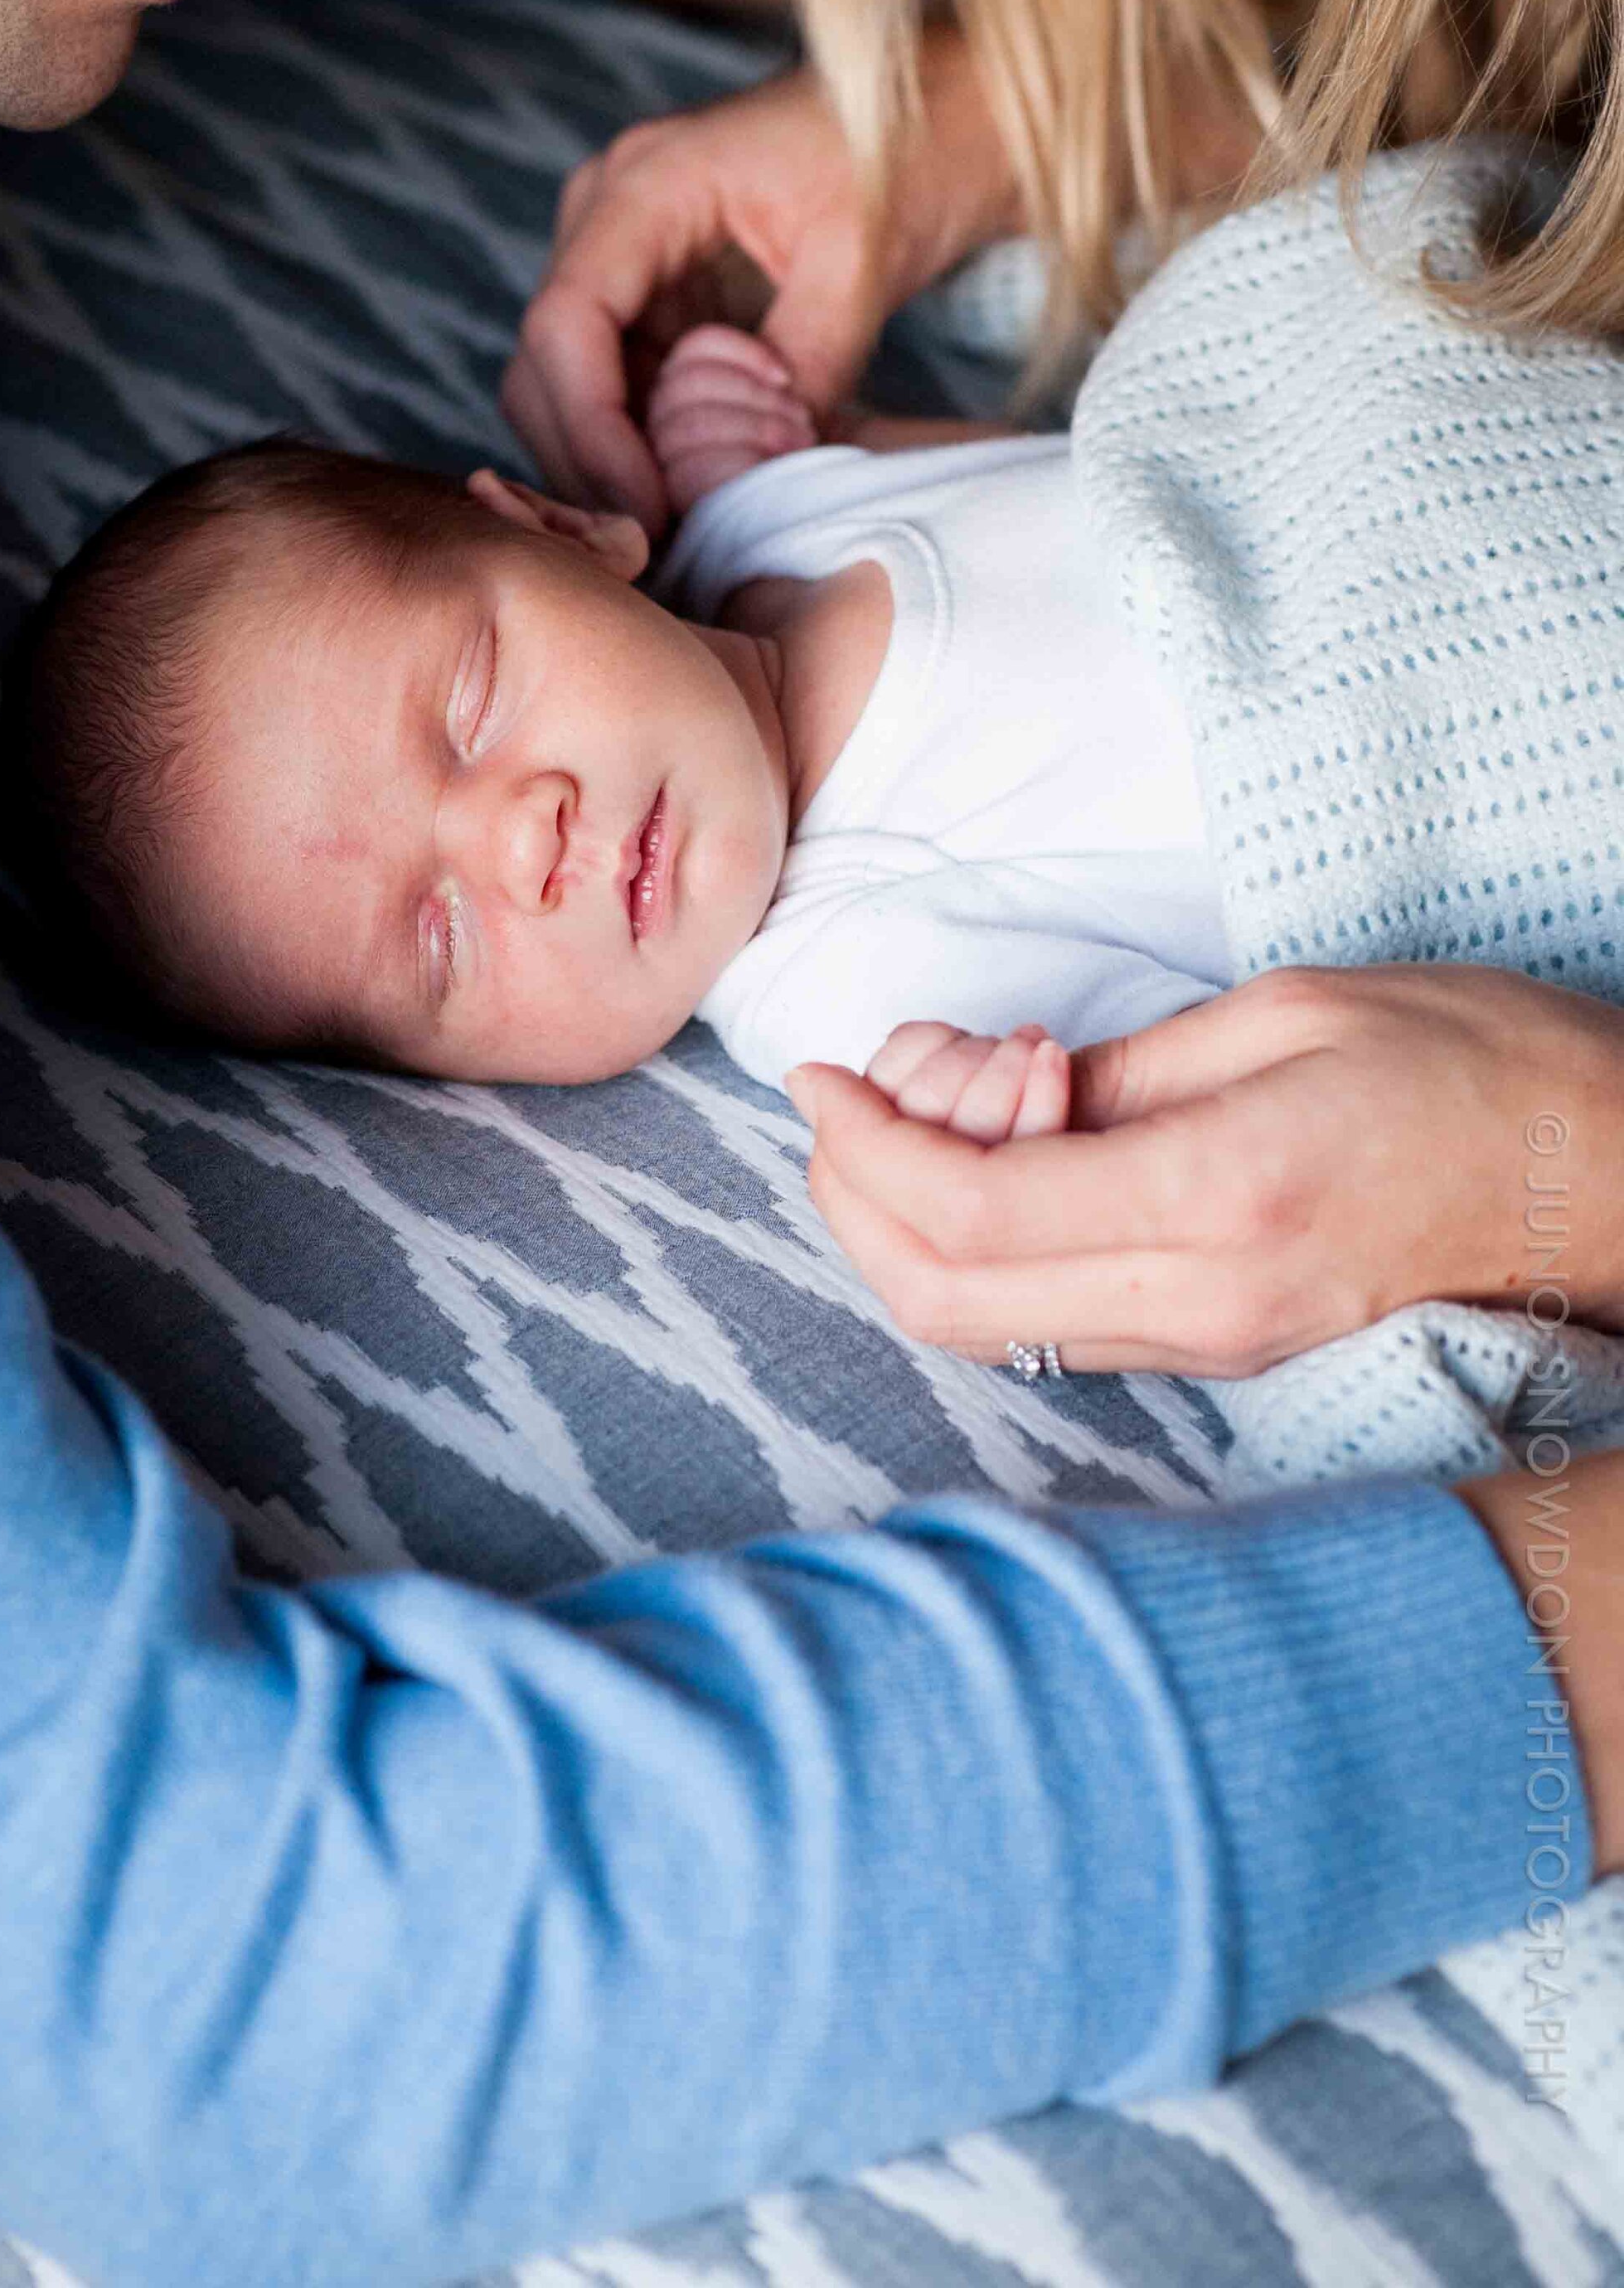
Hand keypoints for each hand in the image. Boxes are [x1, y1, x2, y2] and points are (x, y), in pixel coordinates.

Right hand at [502, 29, 1020, 531]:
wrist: (955, 109)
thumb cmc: (916, 149)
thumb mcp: (863, 263)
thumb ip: (799, 368)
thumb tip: (742, 478)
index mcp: (645, 184)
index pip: (565, 324)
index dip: (592, 432)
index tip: (646, 511)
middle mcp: (611, 213)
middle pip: (546, 365)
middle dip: (590, 463)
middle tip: (657, 547)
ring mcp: (630, 255)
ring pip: (575, 387)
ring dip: (617, 463)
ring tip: (684, 531)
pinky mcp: (661, 293)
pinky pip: (627, 384)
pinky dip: (650, 445)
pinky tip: (698, 492)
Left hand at [786, 965, 1623, 1376]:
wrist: (1610, 1182)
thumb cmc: (1478, 1065)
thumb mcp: (1292, 1014)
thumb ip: (1126, 1070)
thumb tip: (988, 1090)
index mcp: (1220, 1199)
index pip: (971, 1212)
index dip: (864, 1144)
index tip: (823, 1072)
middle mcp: (1204, 1301)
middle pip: (945, 1297)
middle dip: (855, 1198)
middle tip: (846, 1098)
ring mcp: (1215, 1345)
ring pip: (984, 1330)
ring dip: (906, 1231)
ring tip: (926, 1113)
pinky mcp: (1226, 1353)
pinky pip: (1053, 1328)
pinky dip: (981, 1255)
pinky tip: (1000, 1161)